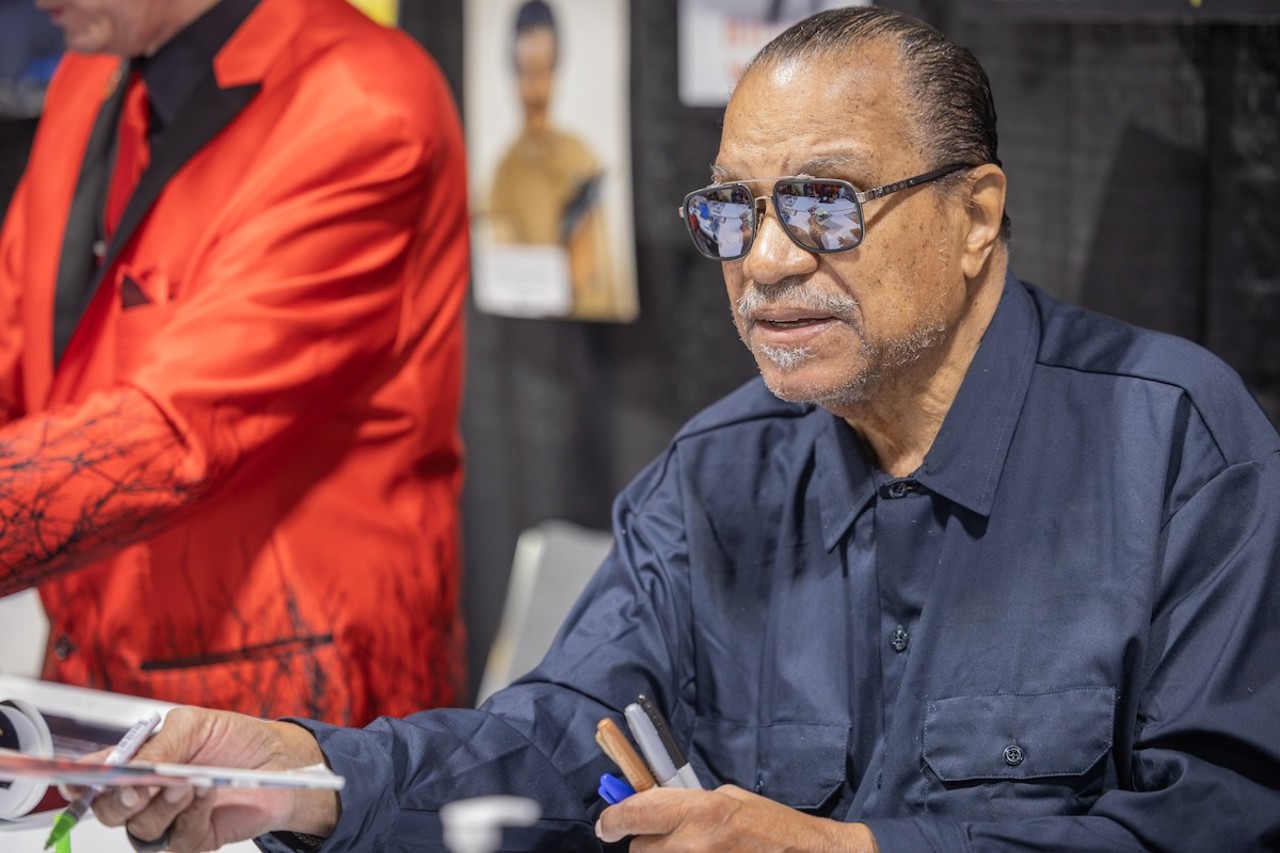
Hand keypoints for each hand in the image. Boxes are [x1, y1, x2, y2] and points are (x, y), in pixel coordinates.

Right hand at [84, 706, 338, 851]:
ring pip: (141, 828)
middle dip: (120, 800)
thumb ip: (158, 746)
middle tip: (142, 786)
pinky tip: (208, 791)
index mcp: (139, 763)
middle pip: (109, 811)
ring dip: (164, 803)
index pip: (95, 779)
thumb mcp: (193, 726)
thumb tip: (129, 766)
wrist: (277, 759)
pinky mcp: (192, 838)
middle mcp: (146, 795)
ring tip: (189, 781)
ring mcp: (167, 820)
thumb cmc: (234, 738)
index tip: (80, 781)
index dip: (81, 783)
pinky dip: (192, 811)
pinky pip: (178, 837)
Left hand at [594, 784, 877, 851]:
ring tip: (695, 851)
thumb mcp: (729, 799)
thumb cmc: (773, 826)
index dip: (613, 818)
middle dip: (649, 843)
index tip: (606, 824)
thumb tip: (652, 809)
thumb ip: (687, 805)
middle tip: (674, 839)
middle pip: (640, 850)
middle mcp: (694, 847)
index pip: (634, 814)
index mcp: (701, 812)